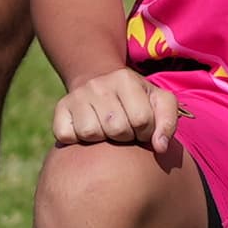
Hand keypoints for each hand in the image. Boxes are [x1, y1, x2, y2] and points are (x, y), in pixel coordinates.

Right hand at [52, 69, 180, 155]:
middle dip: (126, 137)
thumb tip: (160, 147)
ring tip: (107, 131)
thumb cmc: (136, 99)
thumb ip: (168, 122)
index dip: (146, 132)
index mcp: (125, 79)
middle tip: (125, 131)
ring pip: (91, 133)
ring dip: (102, 140)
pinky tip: (88, 132)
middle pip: (116, 128)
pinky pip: (67, 136)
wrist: (100, 83)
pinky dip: (77, 141)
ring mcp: (76, 96)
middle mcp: (98, 84)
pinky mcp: (59, 110)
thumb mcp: (159, 102)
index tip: (143, 129)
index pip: (142, 120)